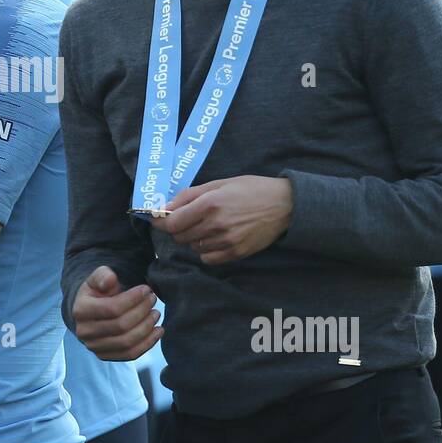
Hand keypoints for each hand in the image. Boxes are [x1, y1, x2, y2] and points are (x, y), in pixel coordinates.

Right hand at [71, 266, 161, 360]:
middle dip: (142, 312)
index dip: (133, 299)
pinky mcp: (105, 356)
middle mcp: (84, 332)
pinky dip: (148, 343)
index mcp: (80, 310)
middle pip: (121, 326)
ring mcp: (94, 347)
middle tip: (153, 300)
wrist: (91, 310)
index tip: (146, 290)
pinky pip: (130, 354)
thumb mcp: (98, 277)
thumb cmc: (98, 291)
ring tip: (156, 313)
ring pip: (127, 342)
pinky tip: (158, 331)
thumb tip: (110, 279)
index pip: (112, 308)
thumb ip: (103, 275)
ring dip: (147, 328)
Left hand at [153, 176, 291, 264]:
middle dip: (178, 228)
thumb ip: (189, 195)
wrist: (284, 205)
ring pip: (193, 247)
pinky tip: (215, 238)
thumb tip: (165, 208)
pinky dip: (205, 250)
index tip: (157, 220)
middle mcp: (216, 225)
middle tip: (187, 219)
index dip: (161, 222)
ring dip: (193, 238)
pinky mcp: (236, 253)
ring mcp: (226, 242)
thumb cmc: (250, 189)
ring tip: (207, 226)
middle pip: (180, 236)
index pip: (172, 223)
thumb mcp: (219, 183)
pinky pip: (207, 258)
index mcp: (209, 204)